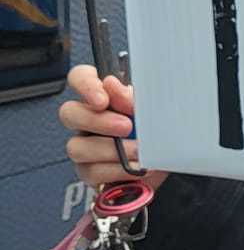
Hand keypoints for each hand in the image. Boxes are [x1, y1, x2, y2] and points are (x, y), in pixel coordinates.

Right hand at [59, 65, 167, 194]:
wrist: (167, 163)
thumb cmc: (156, 129)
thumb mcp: (150, 108)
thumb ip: (132, 96)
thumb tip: (113, 85)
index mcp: (101, 96)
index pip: (80, 78)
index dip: (85, 85)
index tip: (103, 98)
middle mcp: (87, 120)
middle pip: (69, 113)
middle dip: (97, 120)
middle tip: (126, 126)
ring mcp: (85, 147)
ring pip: (76, 147)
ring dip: (109, 150)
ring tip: (138, 151)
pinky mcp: (90, 172)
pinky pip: (92, 172)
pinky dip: (116, 170)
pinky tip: (136, 167)